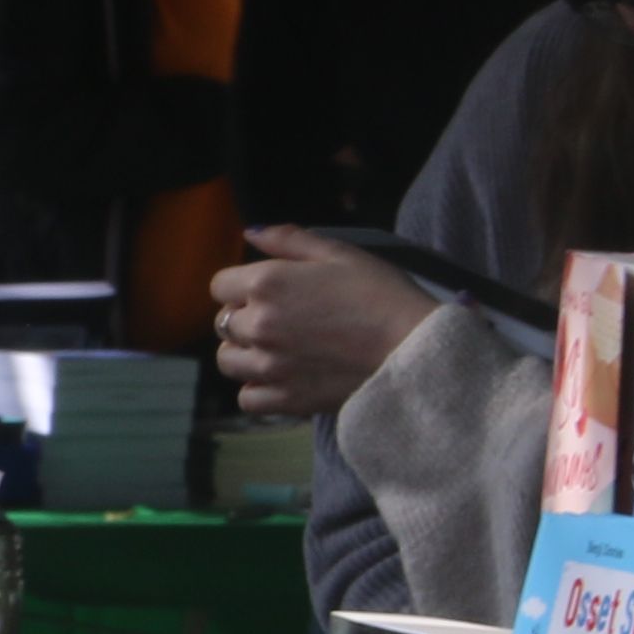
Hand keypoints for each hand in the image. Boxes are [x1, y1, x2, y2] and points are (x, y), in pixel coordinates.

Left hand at [208, 227, 445, 419]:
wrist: (413, 348)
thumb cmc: (381, 293)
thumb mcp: (338, 253)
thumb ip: (288, 240)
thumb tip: (250, 234)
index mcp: (266, 284)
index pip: (220, 285)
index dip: (241, 284)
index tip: (267, 289)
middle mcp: (258, 326)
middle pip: (224, 323)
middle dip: (245, 316)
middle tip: (282, 318)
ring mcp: (269, 366)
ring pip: (228, 361)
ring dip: (244, 352)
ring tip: (275, 348)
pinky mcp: (285, 399)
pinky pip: (247, 398)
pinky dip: (257, 388)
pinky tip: (279, 377)